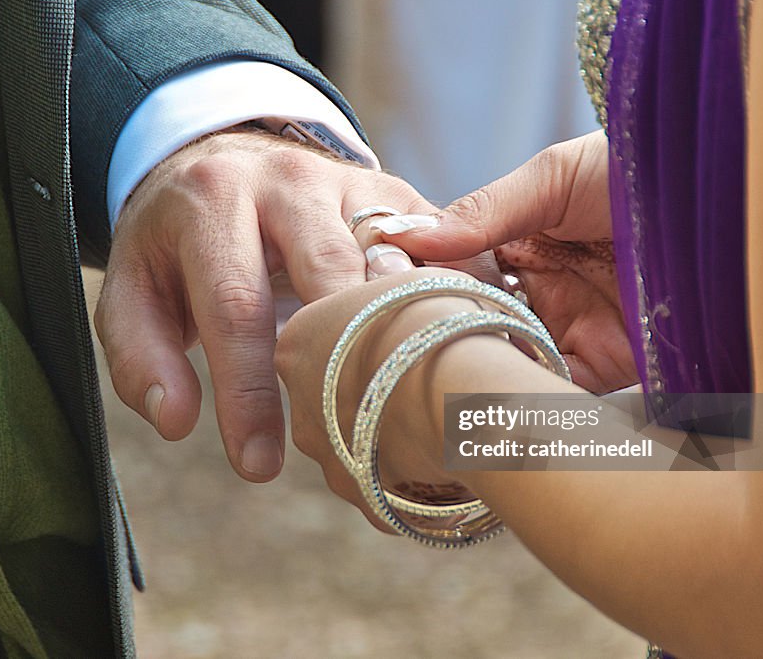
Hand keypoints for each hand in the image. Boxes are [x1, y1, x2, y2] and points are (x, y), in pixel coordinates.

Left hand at [93, 129, 496, 481]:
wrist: (226, 155)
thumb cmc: (178, 244)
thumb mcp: (135, 290)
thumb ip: (140, 356)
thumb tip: (179, 421)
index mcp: (214, 203)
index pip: (236, 307)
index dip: (249, 392)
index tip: (256, 466)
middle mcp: (290, 181)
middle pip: (331, 277)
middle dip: (343, 361)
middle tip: (348, 440)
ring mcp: (354, 183)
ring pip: (396, 263)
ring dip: (411, 331)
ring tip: (418, 407)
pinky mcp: (399, 195)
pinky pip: (440, 251)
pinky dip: (456, 301)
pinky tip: (465, 355)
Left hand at [275, 267, 479, 529]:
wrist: (465, 401)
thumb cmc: (438, 324)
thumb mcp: (407, 279)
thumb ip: (384, 277)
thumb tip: (384, 262)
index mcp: (297, 342)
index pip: (324, 333)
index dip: (370, 328)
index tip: (405, 326)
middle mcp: (301, 406)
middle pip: (338, 392)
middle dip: (377, 385)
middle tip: (428, 370)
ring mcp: (332, 459)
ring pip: (364, 441)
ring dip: (397, 429)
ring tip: (450, 413)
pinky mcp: (368, 501)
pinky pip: (393, 482)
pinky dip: (419, 469)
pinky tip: (456, 449)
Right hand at [375, 131, 637, 392]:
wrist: (731, 201)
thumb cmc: (647, 168)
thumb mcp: (555, 178)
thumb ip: (481, 212)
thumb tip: (401, 233)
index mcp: (519, 242)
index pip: (450, 268)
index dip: (415, 279)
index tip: (378, 289)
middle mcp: (536, 292)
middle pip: (468, 319)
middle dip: (435, 330)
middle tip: (395, 339)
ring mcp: (566, 332)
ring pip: (500, 360)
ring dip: (471, 365)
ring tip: (430, 369)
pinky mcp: (602, 370)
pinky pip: (548, 391)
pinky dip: (518, 394)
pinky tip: (486, 389)